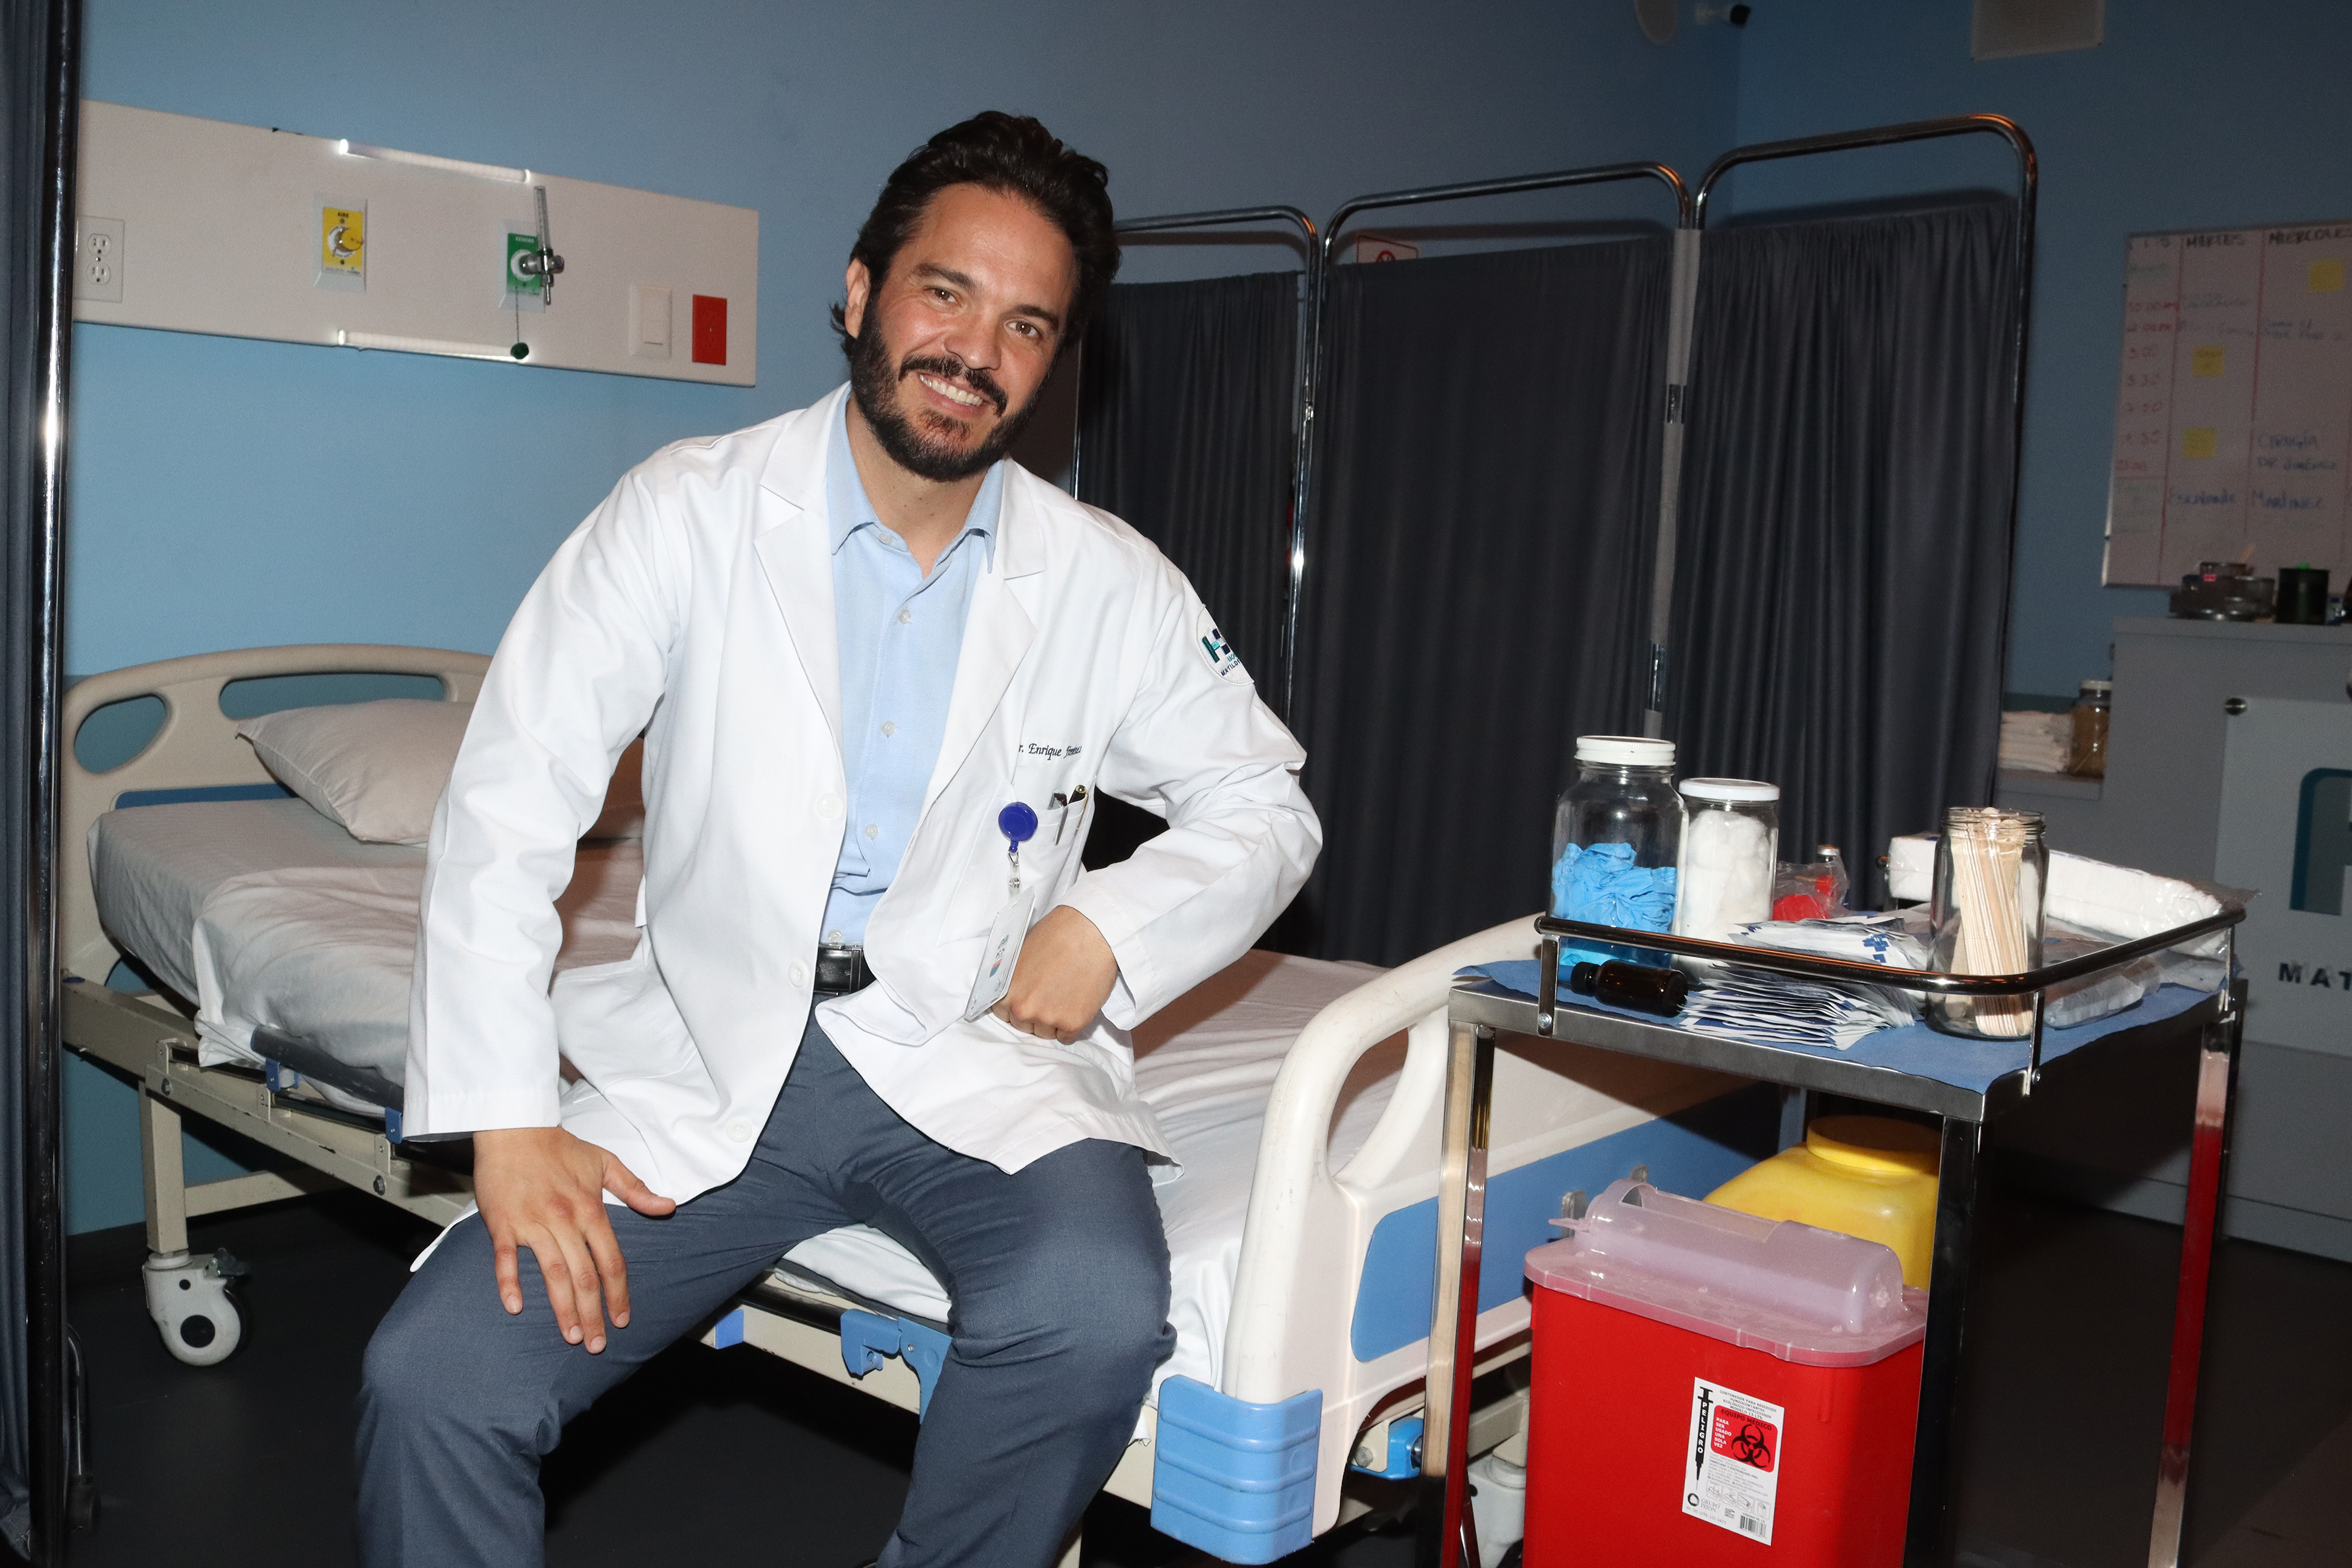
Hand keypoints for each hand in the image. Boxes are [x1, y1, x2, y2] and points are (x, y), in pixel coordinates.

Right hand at [472, 1125, 675, 1352]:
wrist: (516, 1127)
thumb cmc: (559, 1147)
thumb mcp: (606, 1163)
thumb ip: (636, 1190)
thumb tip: (668, 1206)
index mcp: (590, 1209)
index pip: (611, 1261)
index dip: (618, 1293)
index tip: (622, 1319)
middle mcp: (564, 1220)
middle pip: (583, 1276)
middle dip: (593, 1313)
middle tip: (596, 1344)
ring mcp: (532, 1223)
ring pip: (551, 1273)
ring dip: (562, 1308)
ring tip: (570, 1335)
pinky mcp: (502, 1224)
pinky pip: (506, 1259)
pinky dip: (510, 1283)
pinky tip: (515, 1307)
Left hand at [993, 906, 1118, 1043]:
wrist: (1091, 932)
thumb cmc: (1057, 934)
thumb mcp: (1021, 954)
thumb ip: (1014, 979)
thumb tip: (1016, 989)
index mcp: (1006, 991)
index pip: (1003, 1013)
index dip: (1016, 1006)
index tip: (1027, 1000)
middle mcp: (1022, 1009)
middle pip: (1024, 1025)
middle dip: (1034, 1014)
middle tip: (1049, 996)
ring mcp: (1047, 1019)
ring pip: (1046, 1033)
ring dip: (1053, 1021)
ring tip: (1065, 997)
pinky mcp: (1072, 1024)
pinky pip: (1067, 1037)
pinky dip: (1072, 1025)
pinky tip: (1077, 1004)